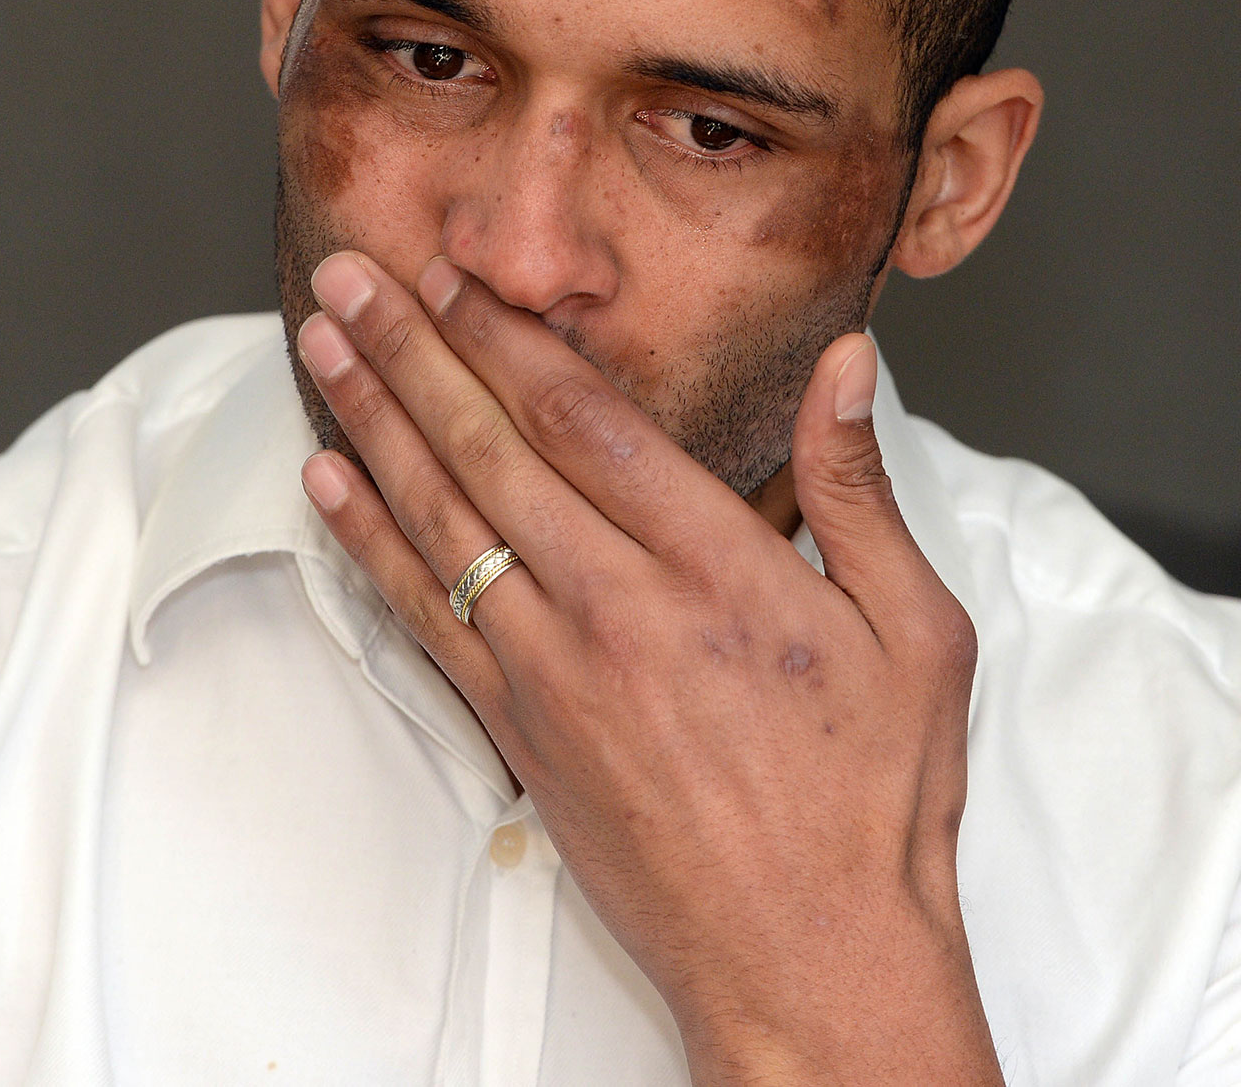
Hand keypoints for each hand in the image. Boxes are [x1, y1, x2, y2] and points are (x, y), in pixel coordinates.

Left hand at [296, 251, 1000, 1085]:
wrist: (810, 964)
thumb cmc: (872, 802)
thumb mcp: (918, 633)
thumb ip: (858, 487)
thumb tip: (848, 365)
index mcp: (721, 568)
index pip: (589, 420)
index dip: (509, 338)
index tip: (456, 277)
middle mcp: (622, 608)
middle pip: (492, 450)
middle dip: (412, 352)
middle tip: (350, 277)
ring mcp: (556, 673)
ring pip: (444, 520)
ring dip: (373, 423)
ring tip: (322, 347)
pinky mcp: (521, 732)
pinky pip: (424, 619)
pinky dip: (369, 545)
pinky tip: (330, 486)